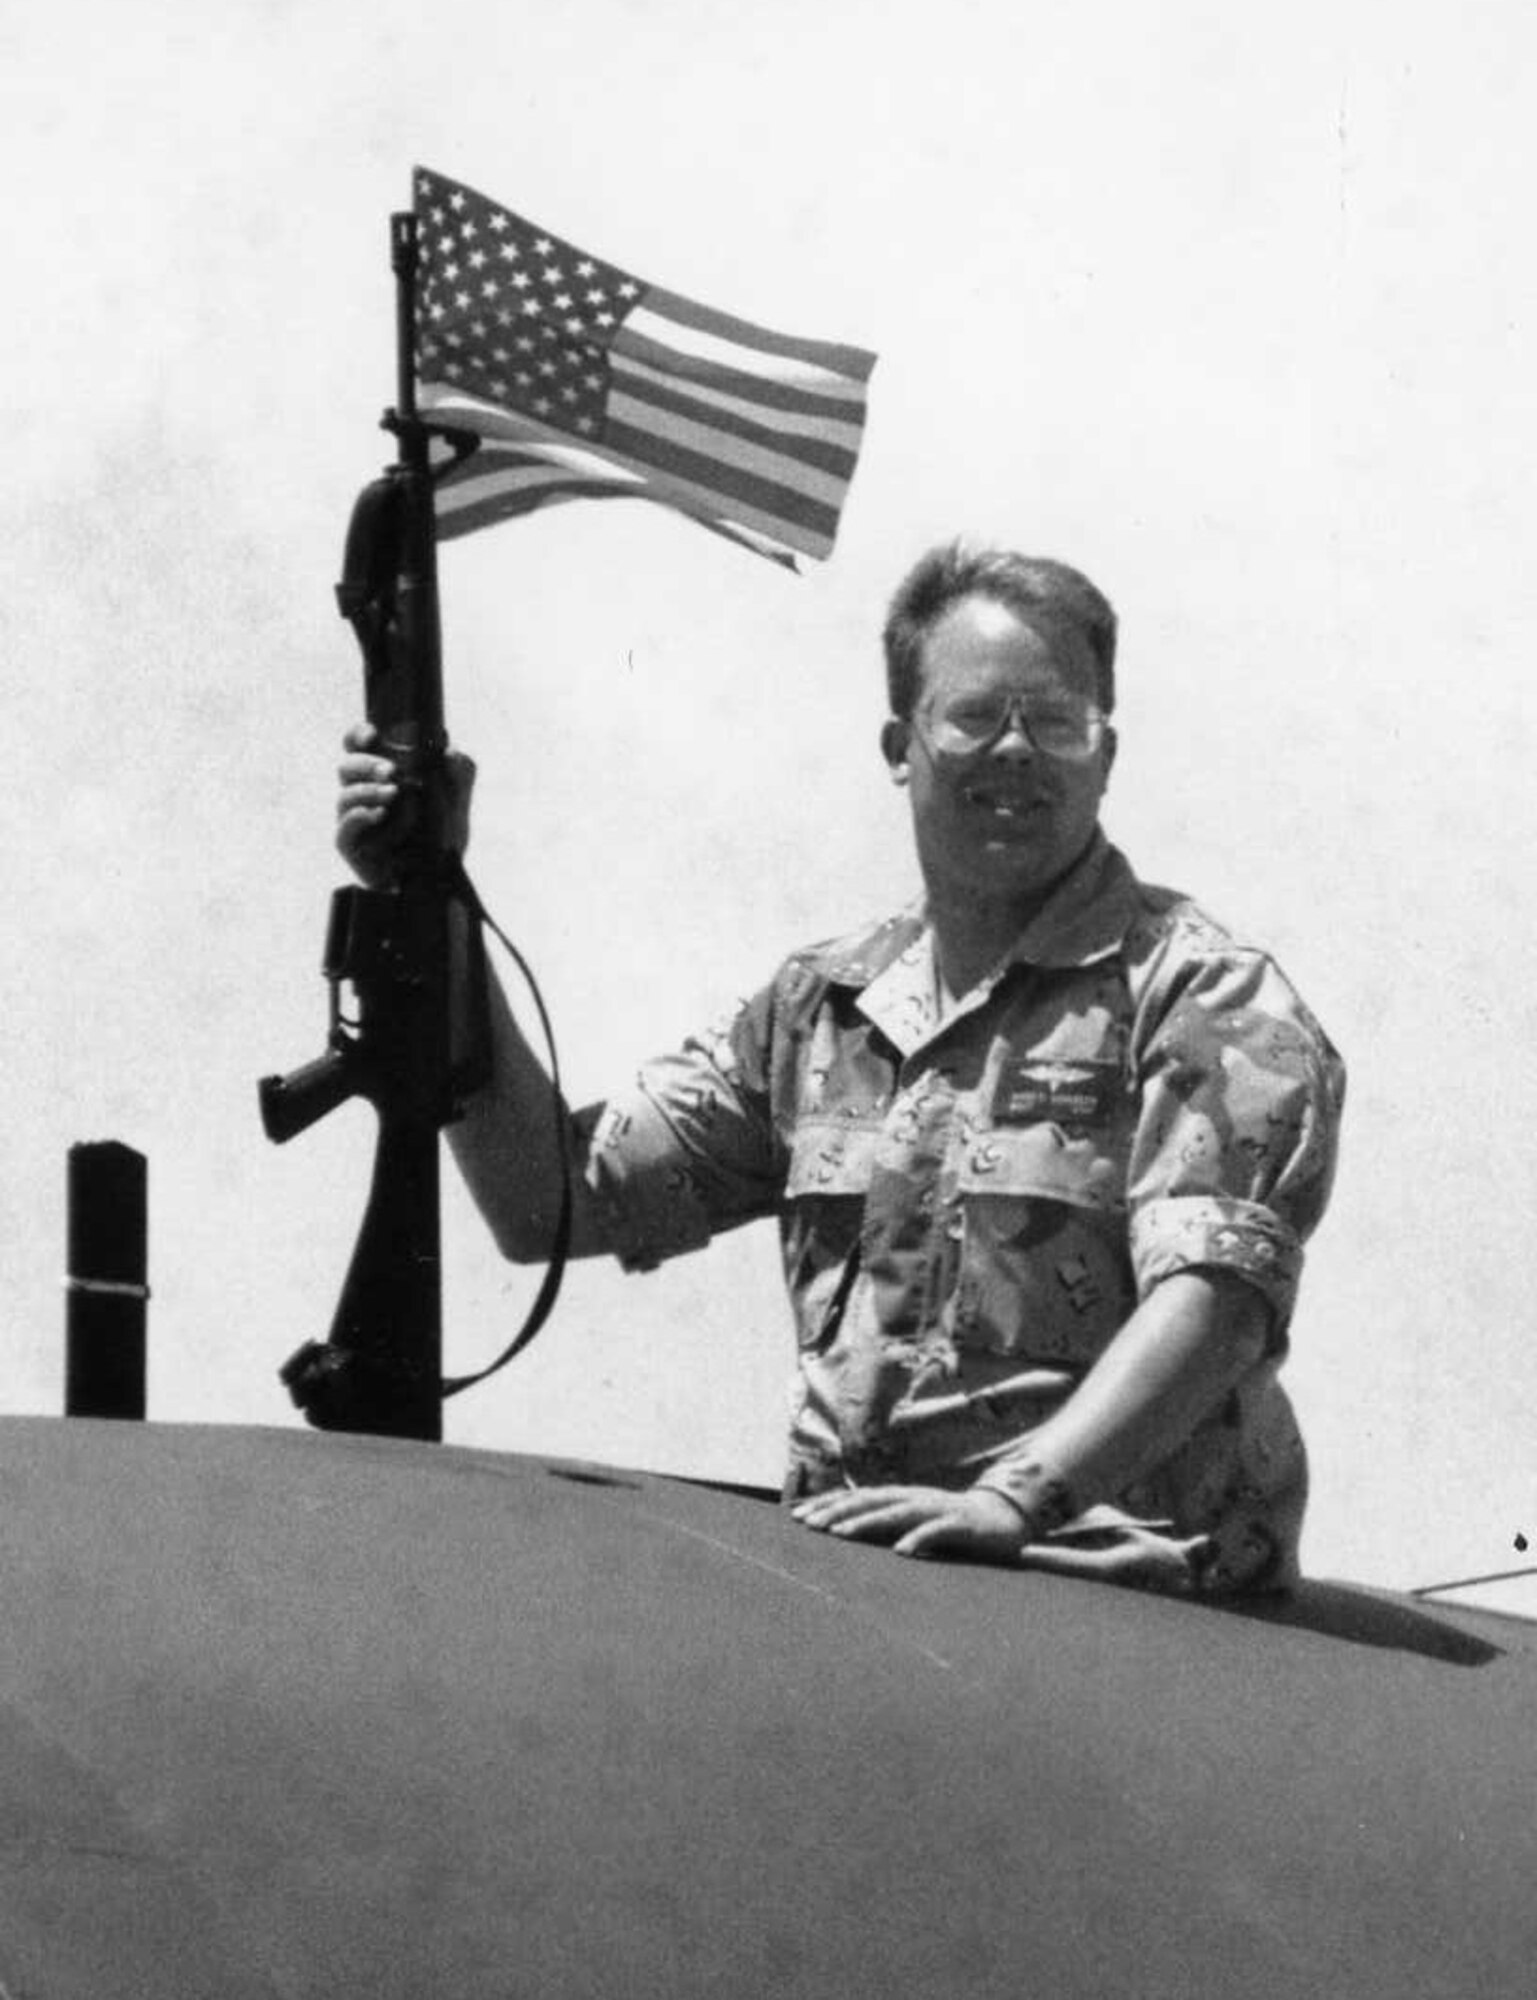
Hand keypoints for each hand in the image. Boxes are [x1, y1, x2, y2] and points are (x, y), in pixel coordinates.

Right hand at [335, 723, 476, 887]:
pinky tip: (379, 814)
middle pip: (346, 767)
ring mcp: (353, 821)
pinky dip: (359, 817)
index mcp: (380, 778)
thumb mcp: (457, 805)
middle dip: (367, 764)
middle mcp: (362, 795)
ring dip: (368, 791)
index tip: (372, 733)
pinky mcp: (351, 847)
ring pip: (344, 796)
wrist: (436, 882)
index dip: (358, 735)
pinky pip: (343, 829)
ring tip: (394, 794)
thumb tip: (451, 752)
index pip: (357, 748)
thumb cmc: (439, 839)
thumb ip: (460, 777)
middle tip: (393, 771)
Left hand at [792, 1484, 1029, 1563]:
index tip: (796, 1515)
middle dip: (837, 1511)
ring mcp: (937, 1508)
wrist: (1003, 1518)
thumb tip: (846, 1530)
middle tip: (808, 1524)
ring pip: (897, 1512)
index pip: (857, 1496)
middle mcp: (914, 1497)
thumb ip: (886, 1524)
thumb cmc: (951, 1523)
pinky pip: (936, 1531)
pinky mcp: (960, 1524)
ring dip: (867, 1522)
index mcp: (901, 1497)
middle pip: (870, 1500)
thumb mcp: (913, 1522)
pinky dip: (918, 1539)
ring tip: (840, 1535)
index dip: (828, 1504)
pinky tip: (900, 1551)